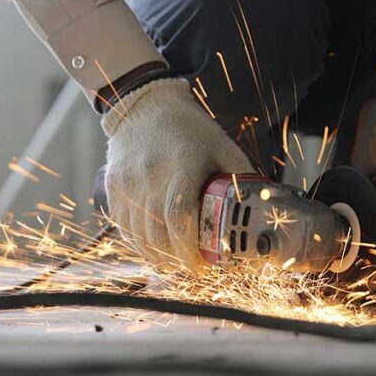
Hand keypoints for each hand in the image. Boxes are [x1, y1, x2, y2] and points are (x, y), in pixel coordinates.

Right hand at [102, 78, 252, 270]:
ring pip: (137, 235)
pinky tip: (153, 248)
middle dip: (175, 259)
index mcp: (183, 165)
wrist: (146, 107)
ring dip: (156, 257)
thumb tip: (262, 213)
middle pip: (157, 233)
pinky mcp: (113, 186)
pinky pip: (123, 226)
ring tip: (173, 262)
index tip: (201, 265)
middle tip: (192, 267)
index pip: (180, 217)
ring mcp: (128, 181)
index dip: (189, 249)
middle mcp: (150, 174)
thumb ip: (240, 180)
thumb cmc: (191, 130)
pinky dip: (138, 244)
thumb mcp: (223, 148)